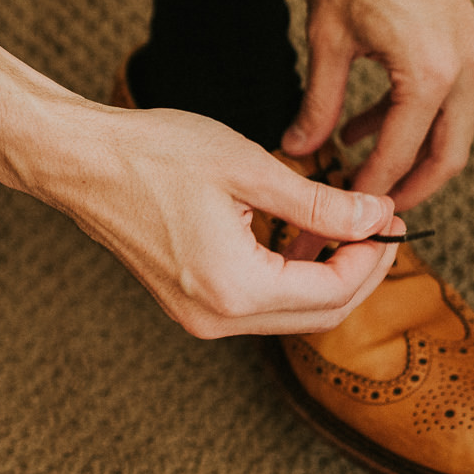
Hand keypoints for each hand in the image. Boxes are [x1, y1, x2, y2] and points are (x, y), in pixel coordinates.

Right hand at [0, 38, 403, 337]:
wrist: (81, 162)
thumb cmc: (155, 154)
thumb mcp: (250, 169)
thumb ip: (319, 203)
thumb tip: (377, 218)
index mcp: (234, 289)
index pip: (333, 292)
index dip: (373, 257)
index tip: (393, 216)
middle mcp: (216, 318)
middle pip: (318, 316)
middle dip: (360, 273)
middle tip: (382, 226)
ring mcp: (199, 318)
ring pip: (291, 315)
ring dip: (328, 277)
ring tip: (351, 227)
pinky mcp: (189, 305)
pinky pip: (259, 305)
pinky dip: (291, 278)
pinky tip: (303, 237)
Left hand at [281, 0, 473, 211]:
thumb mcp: (327, 37)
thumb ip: (319, 102)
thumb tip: (300, 146)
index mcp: (431, 75)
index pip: (398, 160)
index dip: (362, 195)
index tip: (332, 219)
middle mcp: (465, 70)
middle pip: (445, 161)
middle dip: (403, 194)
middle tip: (358, 219)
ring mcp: (473, 54)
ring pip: (449, 133)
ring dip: (405, 157)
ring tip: (350, 172)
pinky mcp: (466, 40)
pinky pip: (445, 101)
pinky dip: (410, 122)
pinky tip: (363, 125)